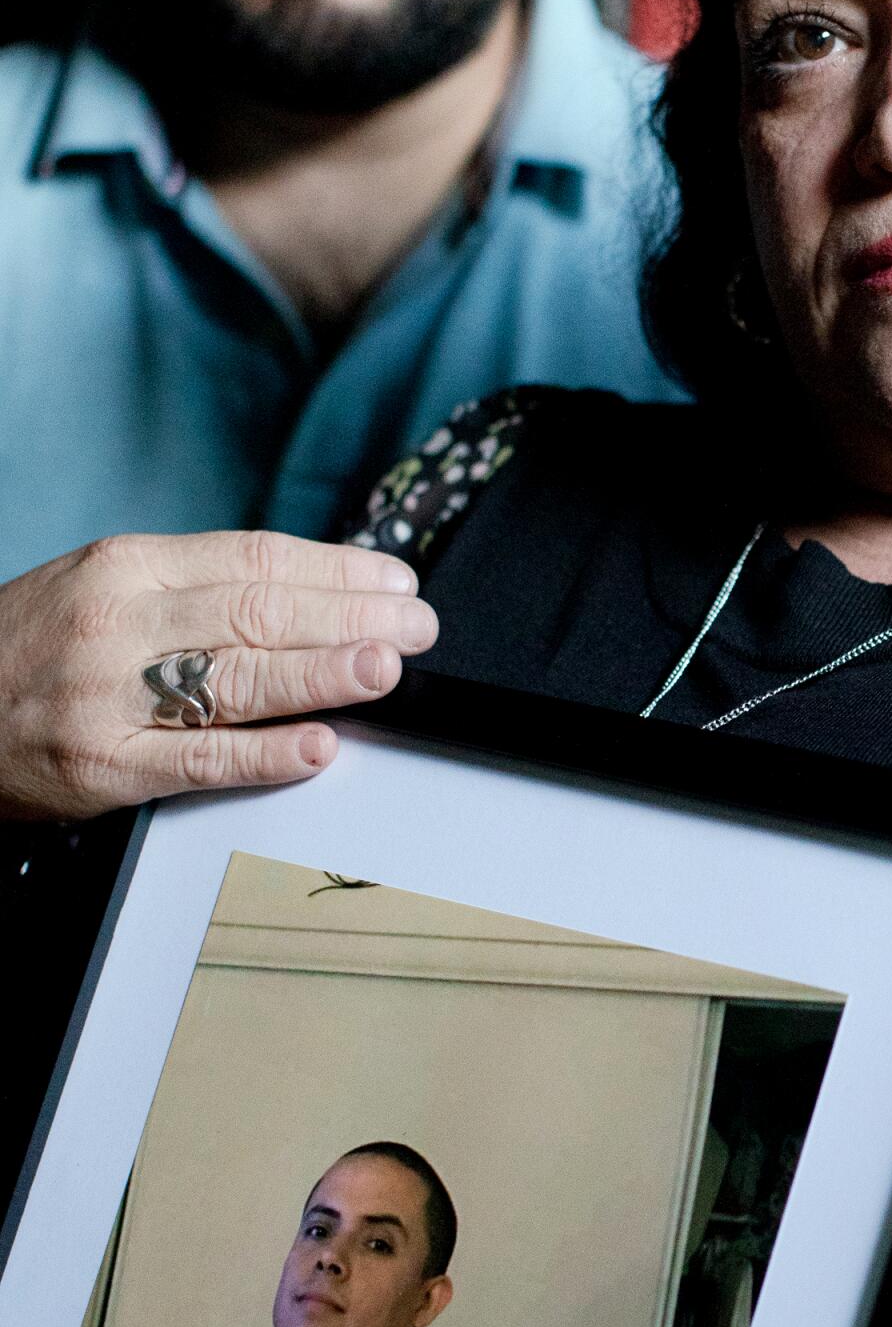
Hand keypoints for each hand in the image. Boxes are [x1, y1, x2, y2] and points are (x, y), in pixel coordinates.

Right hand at [0, 531, 436, 822]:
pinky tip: (319, 747)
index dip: (337, 569)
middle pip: (258, 613)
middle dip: (352, 617)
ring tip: (386, 667)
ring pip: (237, 680)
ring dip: (324, 674)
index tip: (395, 579)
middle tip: (418, 624)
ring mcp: (109, 697)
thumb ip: (193, 588)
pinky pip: (200, 760)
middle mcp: (119, 624)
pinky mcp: (102, 767)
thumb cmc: (28, 648)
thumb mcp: (99, 587)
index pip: (254, 560)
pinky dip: (267, 754)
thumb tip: (307, 592)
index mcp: (126, 567)